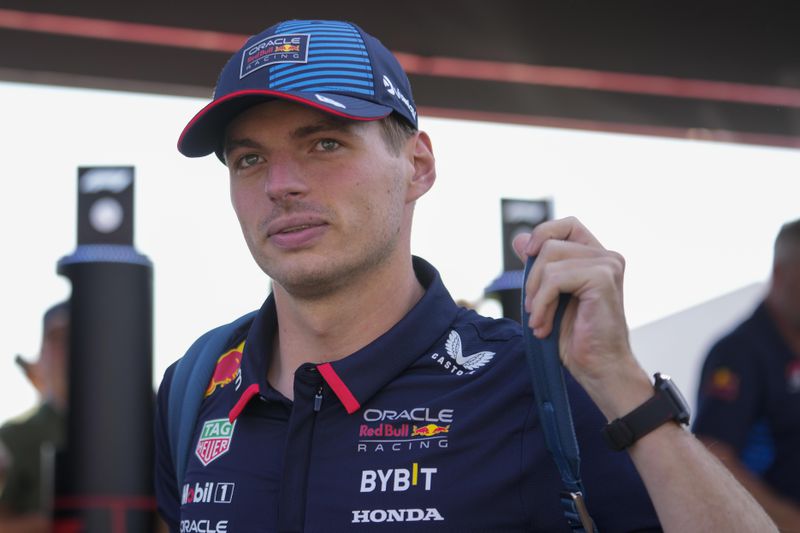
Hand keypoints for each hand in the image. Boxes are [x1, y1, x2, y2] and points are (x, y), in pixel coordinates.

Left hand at [512, 216, 649, 416]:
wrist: (599, 368)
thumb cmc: (576, 338)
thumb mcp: (549, 296)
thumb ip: (538, 267)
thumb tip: (519, 239)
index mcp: (596, 258)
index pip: (568, 225)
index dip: (543, 232)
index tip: (527, 254)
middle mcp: (607, 257)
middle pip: (549, 244)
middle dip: (532, 279)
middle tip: (534, 310)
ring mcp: (608, 265)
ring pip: (549, 260)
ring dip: (536, 295)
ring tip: (541, 322)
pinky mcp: (603, 278)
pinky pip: (555, 278)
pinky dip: (542, 303)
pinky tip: (544, 326)